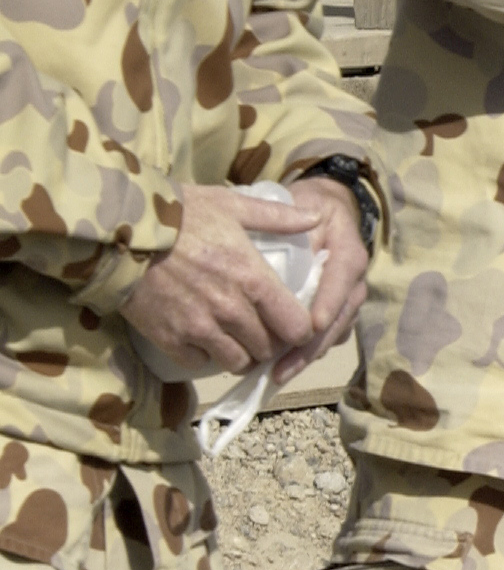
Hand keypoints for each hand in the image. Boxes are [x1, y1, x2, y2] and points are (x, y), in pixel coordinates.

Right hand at [118, 186, 320, 376]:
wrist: (122, 231)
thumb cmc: (182, 214)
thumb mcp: (234, 206)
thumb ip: (278, 217)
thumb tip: (316, 217)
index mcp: (254, 279)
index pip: (296, 326)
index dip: (299, 330)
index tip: (294, 325)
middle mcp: (231, 309)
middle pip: (267, 349)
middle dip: (270, 343)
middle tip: (264, 332)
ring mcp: (198, 327)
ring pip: (236, 362)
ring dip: (241, 355)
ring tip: (237, 340)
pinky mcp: (168, 338)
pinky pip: (197, 363)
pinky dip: (204, 356)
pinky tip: (204, 339)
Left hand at [273, 177, 371, 384]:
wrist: (327, 208)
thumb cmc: (310, 208)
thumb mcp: (303, 205)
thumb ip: (295, 226)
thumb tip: (288, 248)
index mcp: (349, 253)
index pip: (341, 281)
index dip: (327, 304)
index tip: (311, 327)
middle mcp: (354, 280)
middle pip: (339, 318)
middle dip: (311, 347)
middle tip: (282, 369)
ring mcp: (347, 298)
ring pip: (334, 333)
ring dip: (308, 356)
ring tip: (278, 374)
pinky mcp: (338, 310)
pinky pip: (328, 335)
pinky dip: (308, 352)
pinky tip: (283, 365)